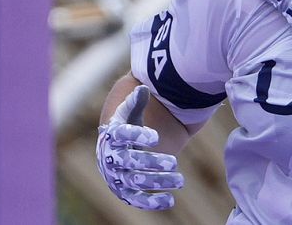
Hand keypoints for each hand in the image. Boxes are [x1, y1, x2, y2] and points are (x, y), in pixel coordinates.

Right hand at [96, 85, 183, 209]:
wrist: (120, 144)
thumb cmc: (128, 124)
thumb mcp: (131, 111)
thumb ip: (136, 101)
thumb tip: (143, 89)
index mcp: (112, 135)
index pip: (121, 135)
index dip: (137, 136)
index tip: (156, 136)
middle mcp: (112, 158)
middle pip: (130, 162)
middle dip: (151, 163)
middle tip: (173, 162)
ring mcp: (118, 176)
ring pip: (136, 182)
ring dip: (157, 182)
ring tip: (180, 180)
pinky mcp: (125, 190)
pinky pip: (136, 199)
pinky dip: (151, 202)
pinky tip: (170, 201)